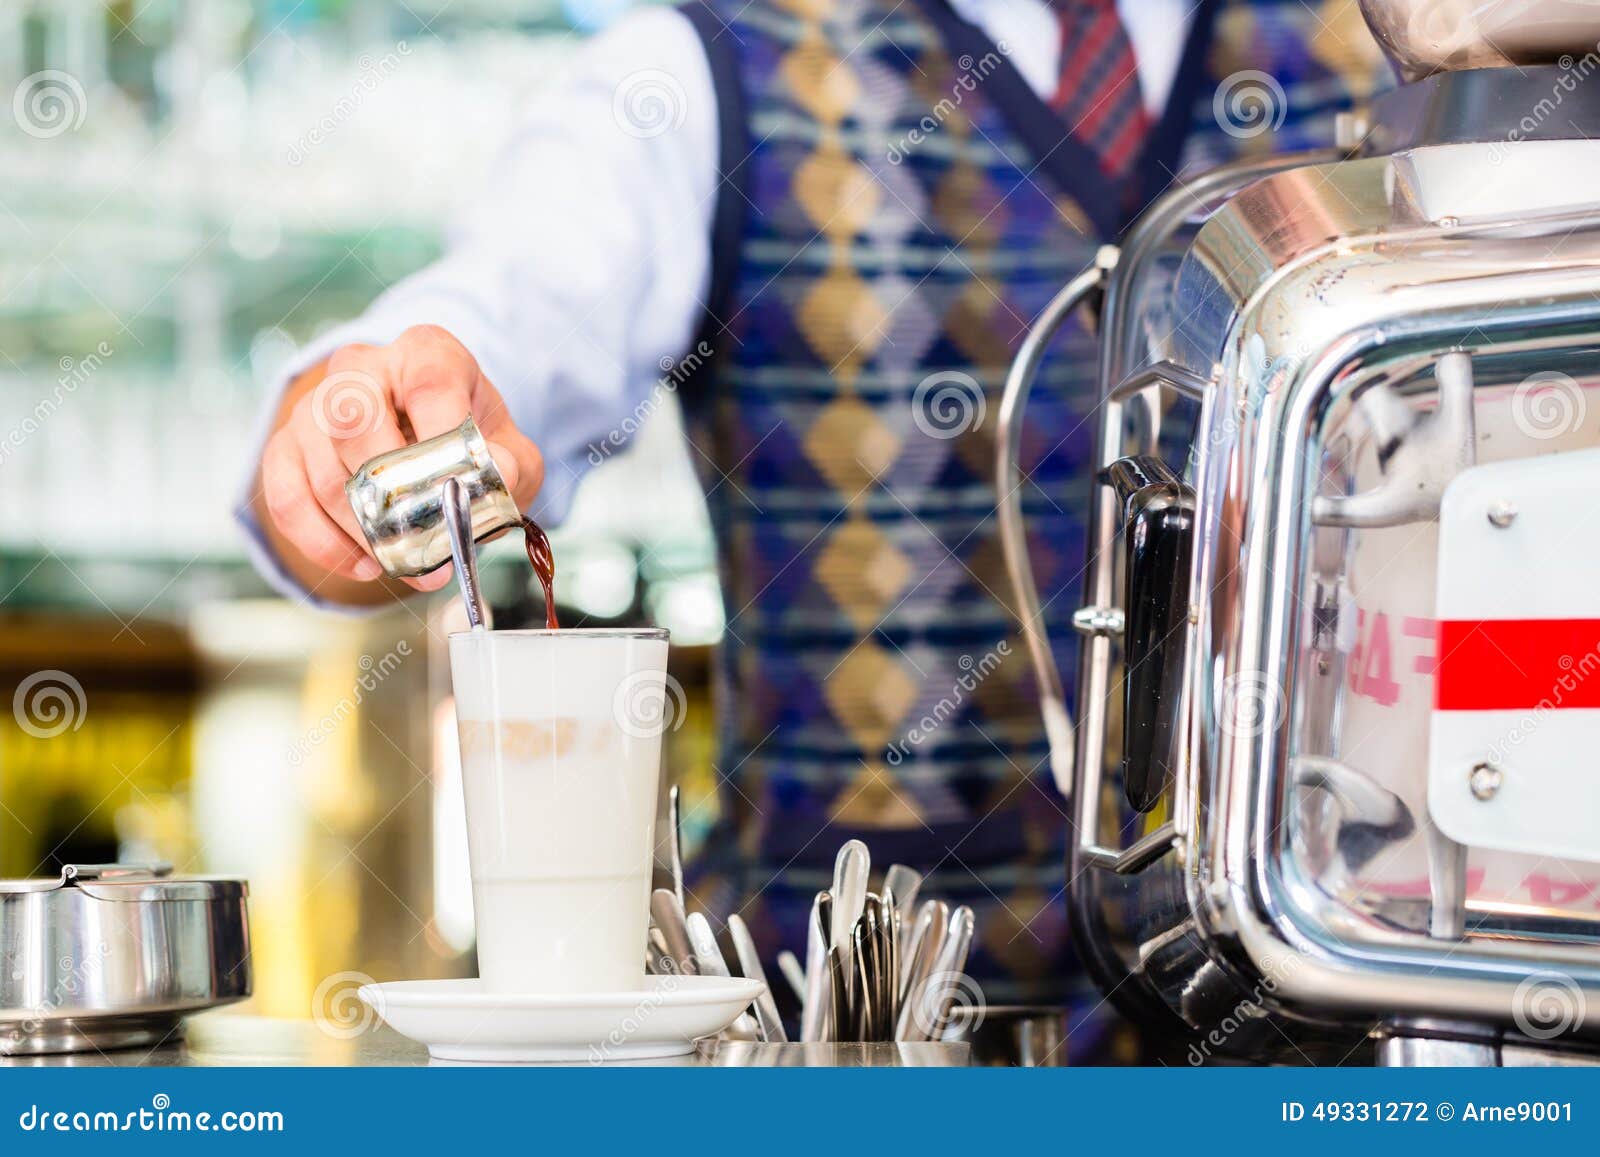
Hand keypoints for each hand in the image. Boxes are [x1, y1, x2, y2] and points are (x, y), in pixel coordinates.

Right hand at [254, 325, 543, 600]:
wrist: (424, 445)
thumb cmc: (468, 442)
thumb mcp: (510, 450)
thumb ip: (513, 464)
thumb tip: (497, 477)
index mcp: (425, 354)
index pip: (429, 381)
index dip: (443, 434)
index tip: (460, 483)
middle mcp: (362, 367)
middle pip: (355, 420)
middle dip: (393, 492)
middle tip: (428, 539)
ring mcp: (314, 405)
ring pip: (325, 472)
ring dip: (366, 532)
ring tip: (408, 564)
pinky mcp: (285, 446)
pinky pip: (288, 499)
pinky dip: (326, 544)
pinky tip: (365, 564)